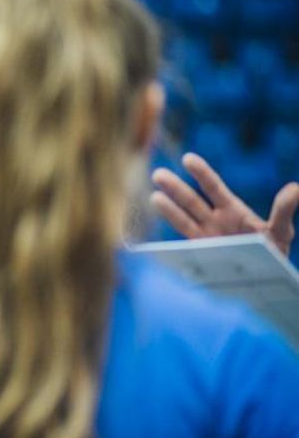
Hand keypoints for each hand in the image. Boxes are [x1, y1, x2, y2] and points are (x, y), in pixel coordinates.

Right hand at [150, 153, 298, 255]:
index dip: (201, 173)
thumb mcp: (281, 230)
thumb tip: (295, 188)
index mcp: (231, 210)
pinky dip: (168, 242)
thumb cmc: (273, 251)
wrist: (266, 278)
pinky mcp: (200, 255)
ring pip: (182, 220)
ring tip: (153, 197)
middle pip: (191, 201)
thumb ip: (284, 210)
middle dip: (174, 187)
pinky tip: (156, 236)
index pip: (213, 187)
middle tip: (157, 174)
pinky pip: (181, 246)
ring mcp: (204, 238)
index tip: (187, 159)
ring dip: (167, 209)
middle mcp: (214, 221)